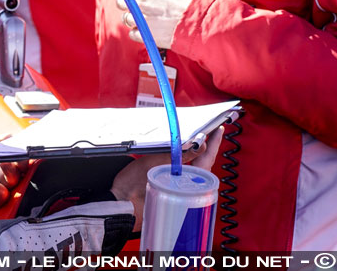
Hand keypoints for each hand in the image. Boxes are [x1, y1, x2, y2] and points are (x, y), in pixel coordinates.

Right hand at [109, 126, 223, 231]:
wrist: (119, 205)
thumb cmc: (132, 186)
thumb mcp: (155, 163)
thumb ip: (178, 154)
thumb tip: (200, 145)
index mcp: (188, 181)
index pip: (208, 158)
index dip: (214, 143)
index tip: (218, 130)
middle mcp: (188, 188)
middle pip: (203, 163)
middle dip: (206, 148)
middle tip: (207, 132)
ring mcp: (181, 192)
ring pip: (194, 170)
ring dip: (195, 155)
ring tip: (195, 141)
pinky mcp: (172, 193)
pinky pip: (184, 176)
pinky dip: (185, 164)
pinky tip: (180, 156)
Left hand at [116, 0, 206, 48]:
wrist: (202, 18)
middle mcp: (138, 1)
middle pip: (121, 3)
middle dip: (128, 4)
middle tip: (141, 6)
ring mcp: (140, 19)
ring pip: (126, 19)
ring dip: (135, 18)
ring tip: (149, 19)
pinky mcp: (145, 35)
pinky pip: (133, 34)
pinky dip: (139, 32)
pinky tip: (150, 29)